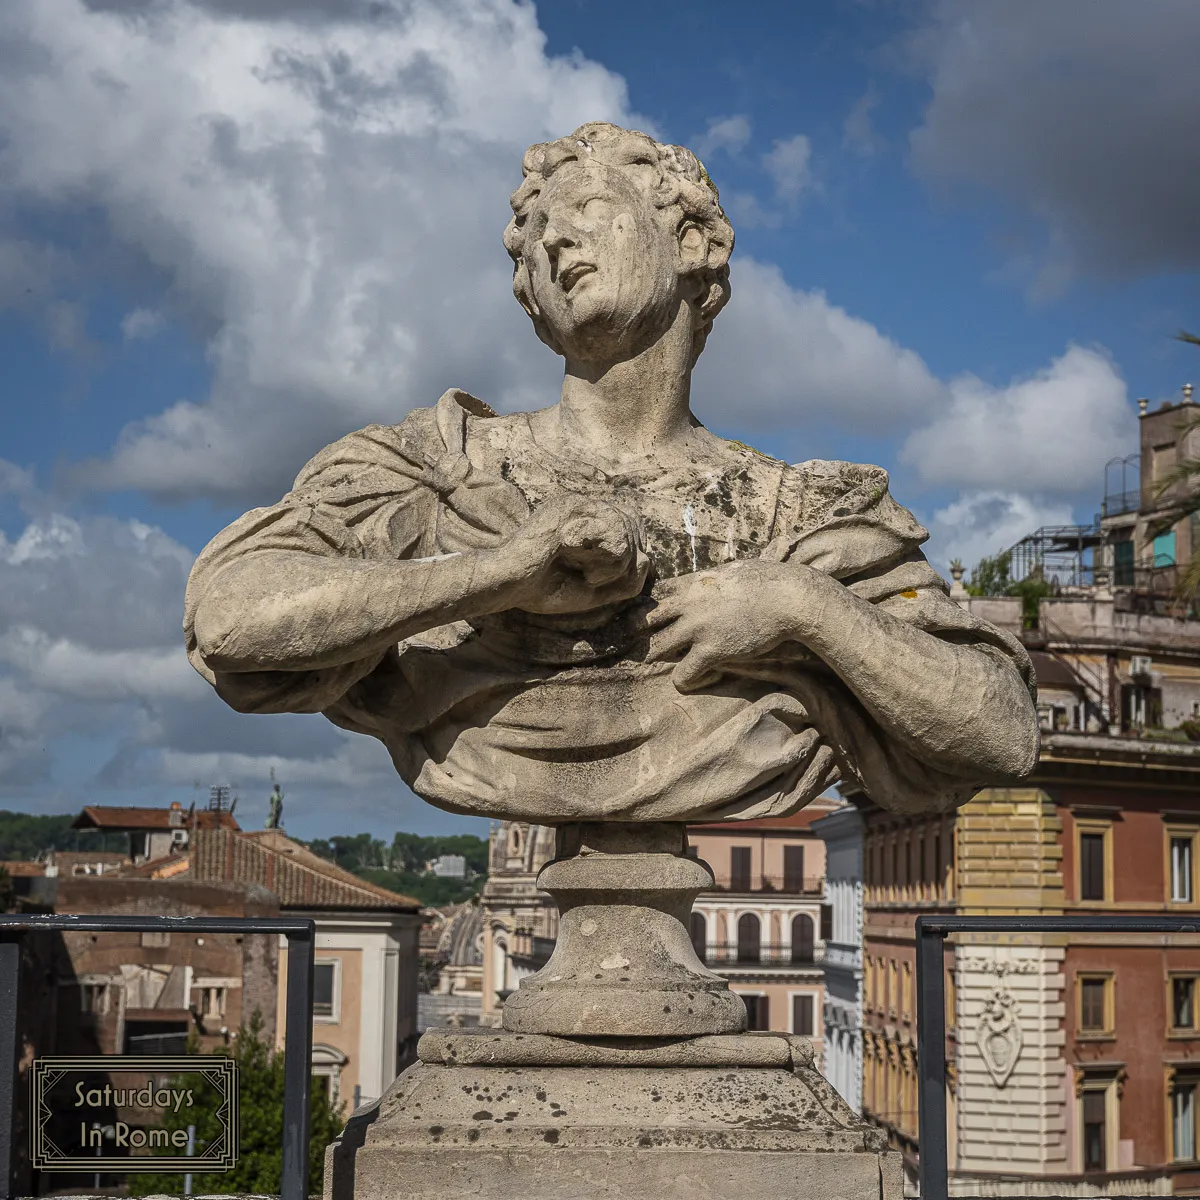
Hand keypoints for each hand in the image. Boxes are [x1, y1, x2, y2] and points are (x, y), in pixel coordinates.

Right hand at [501, 493, 648, 613]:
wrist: (507, 587)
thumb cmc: (545, 588)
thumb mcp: (597, 590)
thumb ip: (627, 580)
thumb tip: (646, 560)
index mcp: (587, 518)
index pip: (632, 523)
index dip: (632, 553)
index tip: (608, 577)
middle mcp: (583, 506)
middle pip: (633, 524)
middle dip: (626, 561)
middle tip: (598, 579)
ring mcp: (575, 505)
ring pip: (625, 530)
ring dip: (615, 564)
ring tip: (589, 576)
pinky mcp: (569, 512)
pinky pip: (611, 534)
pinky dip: (606, 560)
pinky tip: (582, 568)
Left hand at [645, 560, 799, 689]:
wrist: (789, 598)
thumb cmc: (769, 581)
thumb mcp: (732, 570)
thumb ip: (714, 577)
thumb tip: (714, 577)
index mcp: (693, 583)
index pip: (654, 596)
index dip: (653, 610)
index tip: (660, 621)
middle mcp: (688, 604)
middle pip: (645, 620)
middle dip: (645, 634)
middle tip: (658, 645)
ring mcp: (697, 628)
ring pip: (656, 650)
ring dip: (665, 658)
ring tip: (683, 661)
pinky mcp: (711, 651)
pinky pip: (681, 675)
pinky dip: (688, 679)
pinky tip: (705, 675)